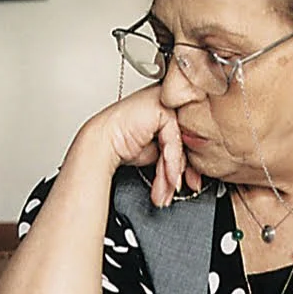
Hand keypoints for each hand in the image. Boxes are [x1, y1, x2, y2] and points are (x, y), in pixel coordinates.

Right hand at [91, 85, 201, 207]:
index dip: (188, 164)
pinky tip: (168, 178)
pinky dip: (171, 163)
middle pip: (185, 142)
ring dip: (172, 172)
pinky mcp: (163, 109)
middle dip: (181, 171)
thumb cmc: (122, 145)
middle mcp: (169, 104)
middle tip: (176, 189)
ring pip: (180, 144)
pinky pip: (173, 141)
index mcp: (169, 111)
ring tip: (166, 189)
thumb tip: (191, 173)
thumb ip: (175, 156)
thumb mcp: (156, 153)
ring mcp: (166, 103)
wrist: (100, 144)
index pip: (187, 138)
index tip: (188, 183)